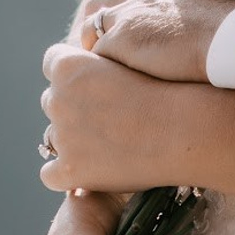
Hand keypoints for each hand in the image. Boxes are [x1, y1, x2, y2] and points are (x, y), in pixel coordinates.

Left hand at [40, 44, 186, 193]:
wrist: (185, 130)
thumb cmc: (166, 91)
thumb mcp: (126, 60)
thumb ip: (98, 61)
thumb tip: (89, 67)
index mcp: (68, 66)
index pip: (52, 62)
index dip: (74, 74)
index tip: (94, 83)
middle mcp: (58, 99)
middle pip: (53, 101)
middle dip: (73, 108)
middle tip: (108, 116)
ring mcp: (63, 137)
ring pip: (53, 137)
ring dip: (72, 140)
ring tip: (109, 143)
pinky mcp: (70, 170)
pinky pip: (50, 175)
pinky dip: (65, 174)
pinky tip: (87, 171)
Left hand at [81, 0, 234, 83]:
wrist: (229, 40)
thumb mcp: (217, 17)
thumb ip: (201, 23)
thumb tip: (210, 38)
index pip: (132, 0)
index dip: (123, 20)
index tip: (125, 40)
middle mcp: (142, 0)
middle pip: (100, 5)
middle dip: (95, 27)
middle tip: (100, 55)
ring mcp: (127, 19)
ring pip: (88, 30)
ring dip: (91, 52)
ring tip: (98, 78)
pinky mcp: (118, 42)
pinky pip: (94, 58)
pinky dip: (97, 73)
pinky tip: (104, 92)